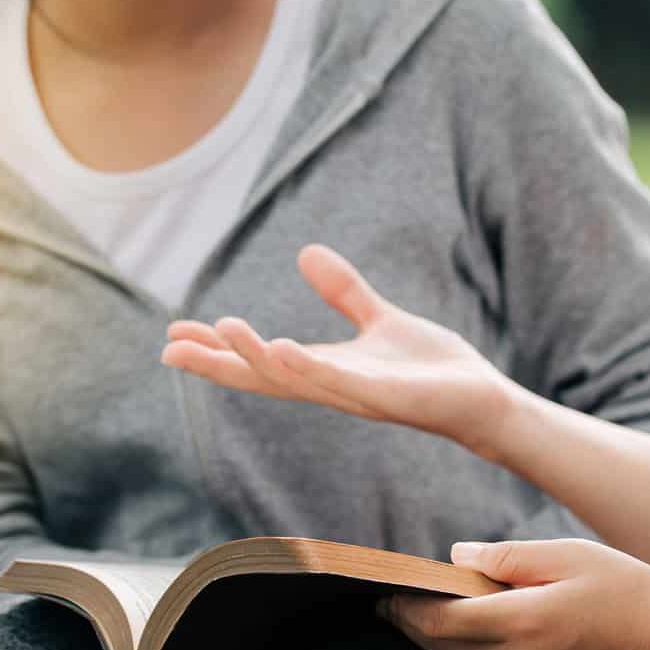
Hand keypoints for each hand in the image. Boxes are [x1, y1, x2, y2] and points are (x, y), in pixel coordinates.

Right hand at [162, 244, 512, 454]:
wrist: (479, 397)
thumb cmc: (430, 367)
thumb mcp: (378, 319)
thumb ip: (344, 292)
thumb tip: (305, 253)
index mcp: (325, 369)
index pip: (260, 362)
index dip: (218, 350)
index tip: (174, 335)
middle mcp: (331, 388)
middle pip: (262, 378)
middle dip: (217, 364)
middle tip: (170, 347)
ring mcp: (356, 395)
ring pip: (294, 380)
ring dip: (255, 358)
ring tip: (220, 328)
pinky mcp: (385, 396)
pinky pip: (338, 382)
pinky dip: (306, 367)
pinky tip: (279, 347)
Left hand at [379, 539, 649, 649]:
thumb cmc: (635, 595)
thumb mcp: (572, 556)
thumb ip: (507, 558)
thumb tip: (457, 560)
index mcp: (522, 626)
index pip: (438, 620)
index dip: (403, 606)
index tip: (380, 591)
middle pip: (442, 647)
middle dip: (409, 624)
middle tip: (388, 602)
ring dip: (442, 639)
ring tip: (429, 608)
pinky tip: (477, 630)